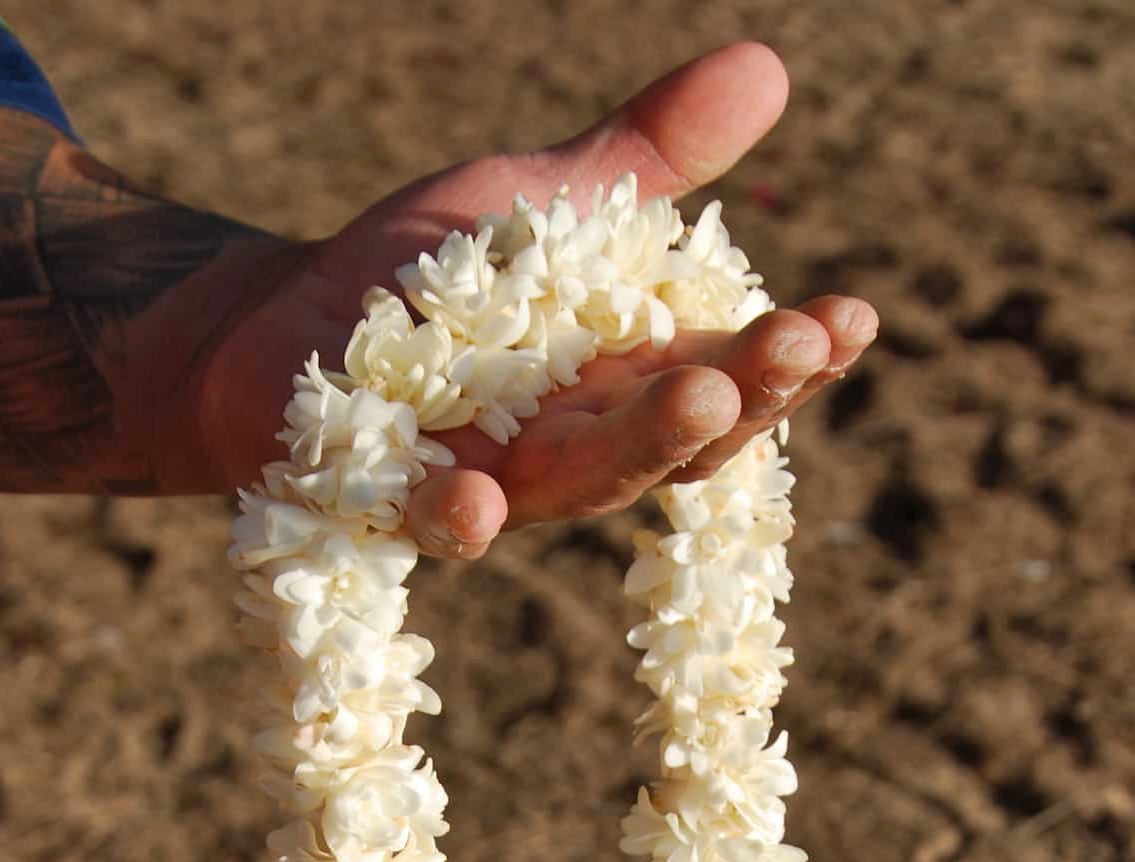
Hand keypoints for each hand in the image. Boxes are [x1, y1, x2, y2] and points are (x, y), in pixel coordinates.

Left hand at [199, 44, 876, 556]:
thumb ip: (646, 161)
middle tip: (794, 346)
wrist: (281, 330)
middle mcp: (578, 448)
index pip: (731, 377)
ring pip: (582, 481)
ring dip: (642, 446)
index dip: (793, 357)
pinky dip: (459, 516)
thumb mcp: (544, 203)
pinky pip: (437, 521)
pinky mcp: (400, 500)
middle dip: (741, 392)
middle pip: (676, 436)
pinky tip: (479, 503)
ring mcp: (497, 484)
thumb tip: (768, 66)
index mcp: (625, 379)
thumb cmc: (429, 284)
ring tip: (696, 394)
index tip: (853, 316)